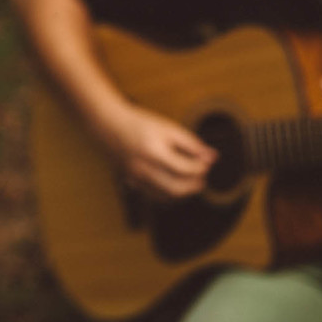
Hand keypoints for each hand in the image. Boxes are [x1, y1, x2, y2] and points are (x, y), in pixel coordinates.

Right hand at [97, 104, 217, 199]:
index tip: (207, 163)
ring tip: (192, 182)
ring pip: (165, 196)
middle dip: (194, 186)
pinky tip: (176, 185)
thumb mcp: (169, 128)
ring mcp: (136, 178)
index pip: (185, 169)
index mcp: (154, 152)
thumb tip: (212, 157)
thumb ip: (192, 144)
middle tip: (202, 179)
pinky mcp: (132, 182)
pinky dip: (169, 194)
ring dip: (183, 193)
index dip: (200, 168)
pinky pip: (154, 196)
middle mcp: (144, 168)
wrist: (109, 126)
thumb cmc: (140, 124)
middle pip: (176, 189)